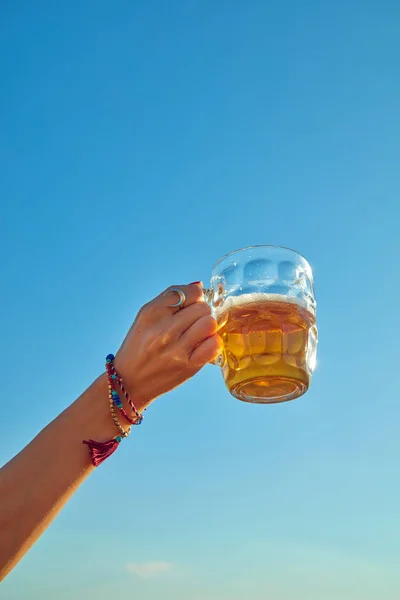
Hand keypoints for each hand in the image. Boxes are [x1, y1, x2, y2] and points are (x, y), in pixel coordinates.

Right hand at [114, 283, 221, 409]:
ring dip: (207, 327)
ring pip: (210, 324)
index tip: (189, 306)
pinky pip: (214, 345)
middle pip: (202, 308)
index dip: (195, 297)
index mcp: (151, 313)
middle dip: (201, 313)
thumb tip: (200, 285)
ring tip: (198, 333)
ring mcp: (176, 349)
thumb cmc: (139, 346)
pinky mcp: (188, 366)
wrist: (129, 381)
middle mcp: (163, 330)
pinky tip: (202, 345)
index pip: (189, 292)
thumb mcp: (145, 317)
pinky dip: (212, 343)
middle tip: (193, 322)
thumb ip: (171, 298)